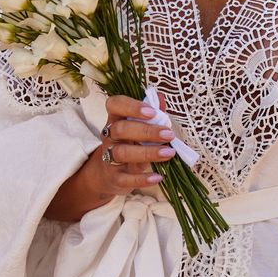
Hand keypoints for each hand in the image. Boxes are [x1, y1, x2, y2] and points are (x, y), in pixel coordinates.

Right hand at [44, 91, 176, 222]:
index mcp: (115, 119)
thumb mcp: (140, 129)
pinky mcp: (114, 177)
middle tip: (168, 135)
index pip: (115, 105)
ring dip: (148, 152)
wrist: (109, 175)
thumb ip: (152, 114)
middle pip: (121, 129)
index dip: (131, 106)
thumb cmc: (130, 145)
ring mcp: (109, 157)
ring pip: (122, 152)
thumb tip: (161, 98)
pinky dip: (142, 178)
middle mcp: (109, 137)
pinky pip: (126, 178)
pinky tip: (158, 177)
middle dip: (147, 131)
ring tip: (168, 153)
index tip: (152, 112)